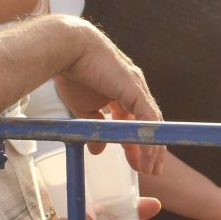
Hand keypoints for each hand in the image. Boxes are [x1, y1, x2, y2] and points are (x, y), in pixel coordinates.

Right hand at [54, 21, 163, 173]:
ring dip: (153, 148)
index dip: (137, 144)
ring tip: (151, 169)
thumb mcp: (83, 109)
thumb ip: (93, 127)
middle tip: (149, 171)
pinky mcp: (135, 88)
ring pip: (152, 123)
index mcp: (122, 93)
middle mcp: (134, 90)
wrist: (67, 48)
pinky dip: (149, 139)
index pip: (136, 122)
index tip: (137, 164)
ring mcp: (137, 88)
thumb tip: (98, 150)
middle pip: (149, 125)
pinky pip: (148, 119)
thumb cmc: (72, 73)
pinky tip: (146, 155)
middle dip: (150, 150)